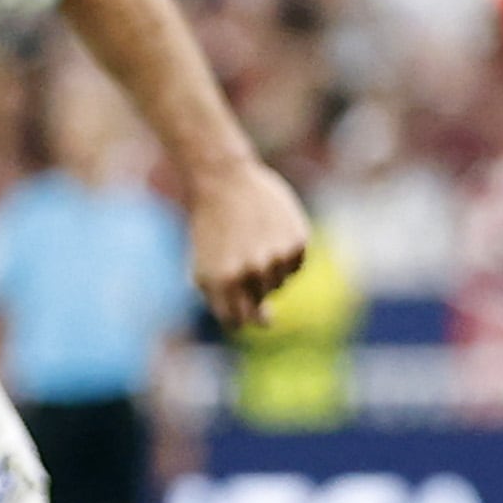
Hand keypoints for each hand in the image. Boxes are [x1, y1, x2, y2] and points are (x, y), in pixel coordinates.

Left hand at [181, 163, 314, 331]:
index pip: (239, 321)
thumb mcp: (205, 269)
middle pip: (261, 300)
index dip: (236, 310)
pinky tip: (269, 232)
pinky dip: (285, 254)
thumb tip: (269, 322)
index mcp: (223, 283)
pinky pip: (296, 265)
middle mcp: (252, 272)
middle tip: (237, 252)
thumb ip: (230, 303)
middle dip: (251, 284)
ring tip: (252, 240)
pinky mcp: (297, 241)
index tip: (233, 294)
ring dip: (269, 269)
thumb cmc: (211, 228)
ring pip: (281, 283)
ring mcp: (276, 256)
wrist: (224, 180)